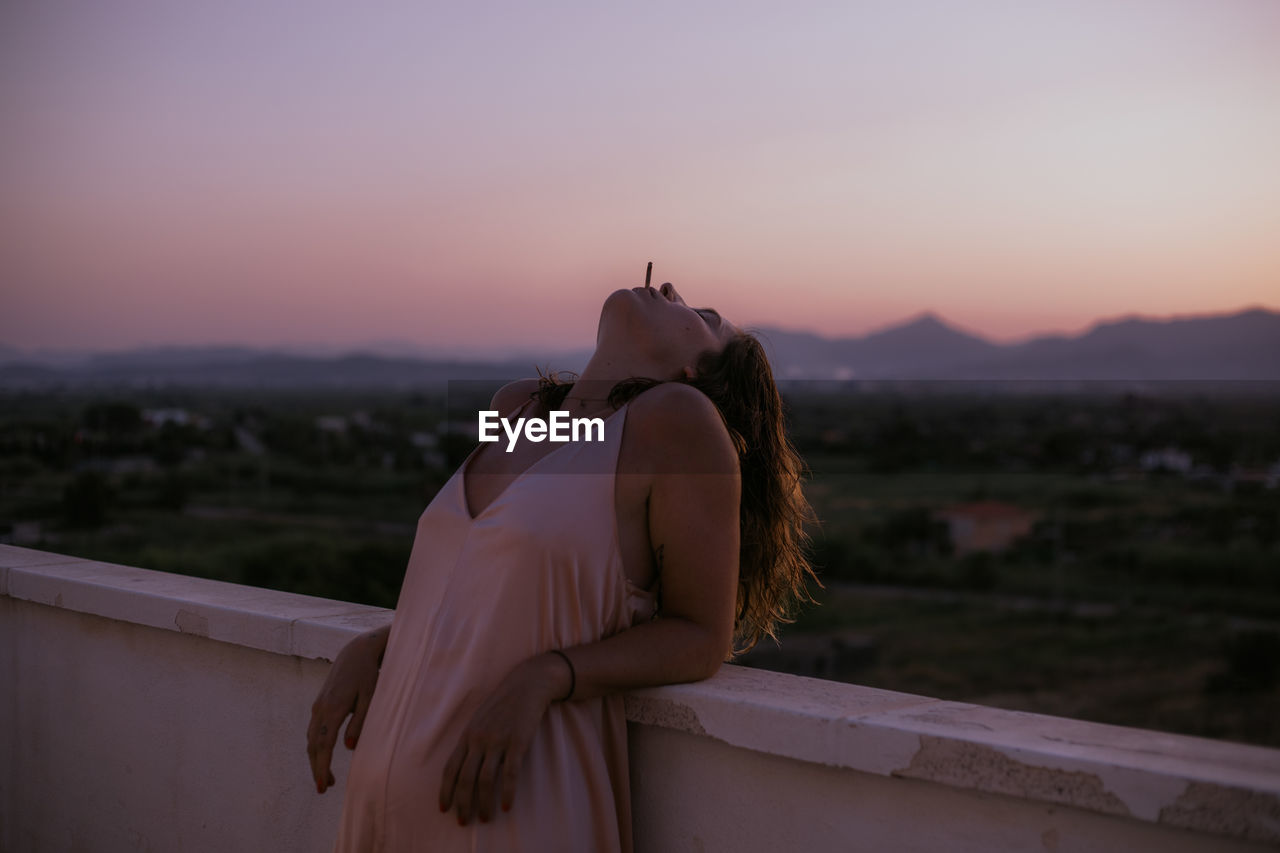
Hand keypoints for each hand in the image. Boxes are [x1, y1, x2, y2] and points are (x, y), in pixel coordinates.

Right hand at [307, 625, 387, 793]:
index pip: (323, 745)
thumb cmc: (369, 675)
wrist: (356, 652)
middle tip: (324, 788)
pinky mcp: (320, 704)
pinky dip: (317, 746)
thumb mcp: (370, 697)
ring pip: (311, 739)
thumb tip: (349, 748)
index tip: (322, 786)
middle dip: (316, 768)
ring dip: (316, 759)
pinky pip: (314, 730)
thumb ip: (360, 722)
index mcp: (333, 708)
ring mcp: (318, 706)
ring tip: (327, 778)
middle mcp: (321, 708)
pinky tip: (325, 754)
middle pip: (313, 746)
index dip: (321, 768)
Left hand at [438, 652, 570, 824]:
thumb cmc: (503, 703)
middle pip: (465, 779)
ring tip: (486, 818)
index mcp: (467, 735)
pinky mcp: (517, 742)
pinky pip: (510, 773)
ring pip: (485, 780)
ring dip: (484, 803)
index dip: (446, 790)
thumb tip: (463, 765)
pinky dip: (507, 792)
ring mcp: (498, 741)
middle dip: (462, 803)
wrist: (527, 685)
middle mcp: (479, 740)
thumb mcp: (480, 719)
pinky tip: (507, 806)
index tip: (444, 808)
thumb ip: (471, 740)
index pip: (450, 768)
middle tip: (463, 822)